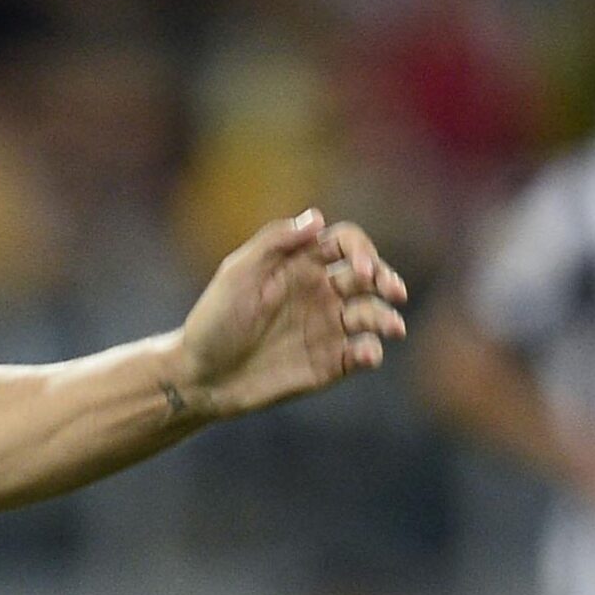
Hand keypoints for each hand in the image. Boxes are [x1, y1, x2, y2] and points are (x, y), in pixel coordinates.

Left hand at [178, 209, 407, 416]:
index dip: (362, 250)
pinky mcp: (330, 363)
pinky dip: (371, 352)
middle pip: (370, 277)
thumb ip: (275, 242)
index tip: (361, 269)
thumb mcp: (237, 273)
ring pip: (373, 315)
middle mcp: (320, 293)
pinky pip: (363, 353)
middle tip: (393, 291)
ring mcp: (327, 328)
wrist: (201, 377)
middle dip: (387, 280)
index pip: (346, 244)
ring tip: (393, 327)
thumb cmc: (214, 321)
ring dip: (387, 318)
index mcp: (300, 266)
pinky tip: (366, 354)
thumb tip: (317, 217)